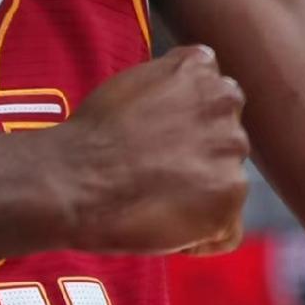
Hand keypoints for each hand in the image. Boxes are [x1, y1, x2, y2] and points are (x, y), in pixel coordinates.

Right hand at [56, 44, 247, 256]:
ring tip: (155, 199)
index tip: (163, 133)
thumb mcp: (132, 83)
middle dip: (200, 155)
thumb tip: (183, 104)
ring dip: (201, 194)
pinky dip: (202, 236)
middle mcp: (223, 103)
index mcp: (199, 68)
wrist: (74, 178)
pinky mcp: (228, 197)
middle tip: (156, 169)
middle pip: (225, 136)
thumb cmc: (90, 135)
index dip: (189, 119)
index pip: (215, 91)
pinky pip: (227, 228)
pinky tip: (166, 227)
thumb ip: (171, 86)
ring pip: (228, 180)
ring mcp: (230, 151)